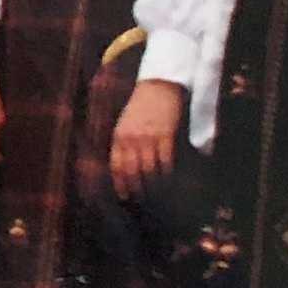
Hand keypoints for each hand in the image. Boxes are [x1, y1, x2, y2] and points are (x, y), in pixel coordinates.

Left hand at [110, 81, 186, 195]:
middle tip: (144, 202)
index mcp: (119, 136)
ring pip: (150, 169)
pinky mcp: (166, 134)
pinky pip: (166, 160)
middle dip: (138, 189)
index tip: (126, 197)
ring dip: (155, 185)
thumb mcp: (125, 123)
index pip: (117, 167)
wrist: (158, 85)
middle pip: (132, 172)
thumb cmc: (142, 105)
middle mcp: (131, 139)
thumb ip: (124, 143)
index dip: (121, 184)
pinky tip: (171, 180)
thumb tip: (126, 166)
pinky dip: (169, 172)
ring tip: (159, 196)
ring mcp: (148, 137)